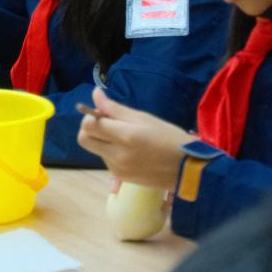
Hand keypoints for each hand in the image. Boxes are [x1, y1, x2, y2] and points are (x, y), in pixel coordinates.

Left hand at [76, 88, 192, 191]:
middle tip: (108, 124)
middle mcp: (116, 155)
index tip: (105, 114)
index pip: (88, 125)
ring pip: (96, 150)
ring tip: (127, 138)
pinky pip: (106, 161)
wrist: (186, 169)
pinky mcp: (121, 178)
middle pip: (84, 139)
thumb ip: (115, 108)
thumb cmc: (169, 137)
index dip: (91, 116)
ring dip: (103, 141)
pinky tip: (130, 150)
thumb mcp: (143, 118)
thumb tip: (95, 93)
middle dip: (91, 129)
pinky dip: (112, 152)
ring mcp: (117, 169)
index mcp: (124, 136)